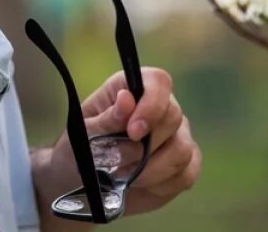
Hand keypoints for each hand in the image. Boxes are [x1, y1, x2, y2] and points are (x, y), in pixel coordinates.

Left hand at [31, 68, 200, 224]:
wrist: (82, 186)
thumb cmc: (80, 151)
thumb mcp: (83, 135)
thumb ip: (106, 119)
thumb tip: (126, 99)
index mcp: (132, 89)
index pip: (158, 81)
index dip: (152, 104)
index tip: (133, 131)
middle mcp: (160, 108)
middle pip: (173, 116)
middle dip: (145, 146)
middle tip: (118, 163)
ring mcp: (176, 135)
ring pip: (182, 149)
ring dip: (152, 170)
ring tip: (125, 177)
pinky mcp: (185, 164)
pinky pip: (187, 173)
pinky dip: (162, 185)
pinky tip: (142, 185)